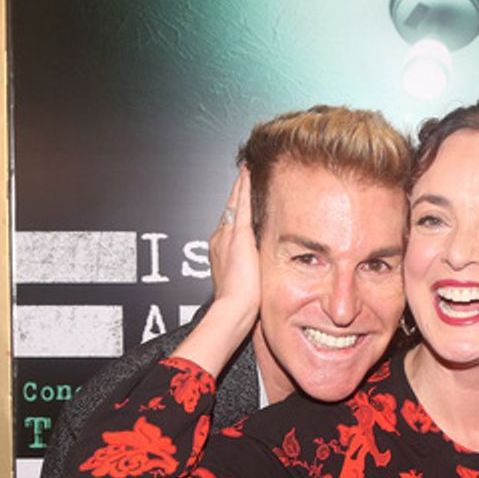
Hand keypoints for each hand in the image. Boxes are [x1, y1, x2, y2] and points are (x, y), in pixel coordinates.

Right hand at [207, 167, 261, 317]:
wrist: (233, 307)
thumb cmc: (239, 304)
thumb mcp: (243, 282)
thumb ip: (249, 271)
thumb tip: (258, 273)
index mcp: (220, 250)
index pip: (229, 223)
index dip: (234, 209)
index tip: (240, 198)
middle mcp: (219, 239)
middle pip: (230, 210)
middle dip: (236, 193)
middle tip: (242, 174)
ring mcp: (227, 235)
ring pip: (235, 204)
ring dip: (240, 186)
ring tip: (245, 170)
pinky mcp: (239, 235)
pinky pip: (242, 204)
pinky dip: (244, 188)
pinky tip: (248, 174)